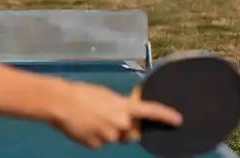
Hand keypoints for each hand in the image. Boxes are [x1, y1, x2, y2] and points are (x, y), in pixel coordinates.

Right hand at [50, 82, 182, 148]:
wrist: (60, 103)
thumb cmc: (81, 93)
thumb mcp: (105, 95)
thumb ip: (118, 106)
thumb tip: (122, 115)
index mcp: (124, 108)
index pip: (150, 112)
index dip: (166, 116)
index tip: (179, 120)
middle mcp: (120, 124)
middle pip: (131, 133)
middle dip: (126, 129)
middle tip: (110, 119)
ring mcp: (108, 137)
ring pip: (113, 138)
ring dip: (107, 132)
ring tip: (90, 120)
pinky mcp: (95, 145)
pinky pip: (99, 143)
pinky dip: (93, 137)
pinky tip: (83, 127)